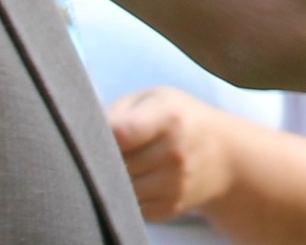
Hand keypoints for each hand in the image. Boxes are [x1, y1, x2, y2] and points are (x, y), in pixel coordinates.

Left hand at [107, 86, 236, 221]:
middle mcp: (174, 153)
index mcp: (169, 118)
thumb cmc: (179, 118)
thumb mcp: (155, 99)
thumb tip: (82, 126)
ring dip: (112, 177)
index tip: (97, 130)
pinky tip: (135, 178)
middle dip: (103, 156)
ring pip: (119, 187)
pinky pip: (129, 205)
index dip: (102, 133)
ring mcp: (173, 184)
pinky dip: (125, 194)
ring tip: (121, 161)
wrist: (223, 156)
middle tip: (106, 146)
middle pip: (116, 163)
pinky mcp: (169, 207)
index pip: (122, 133)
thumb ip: (118, 110)